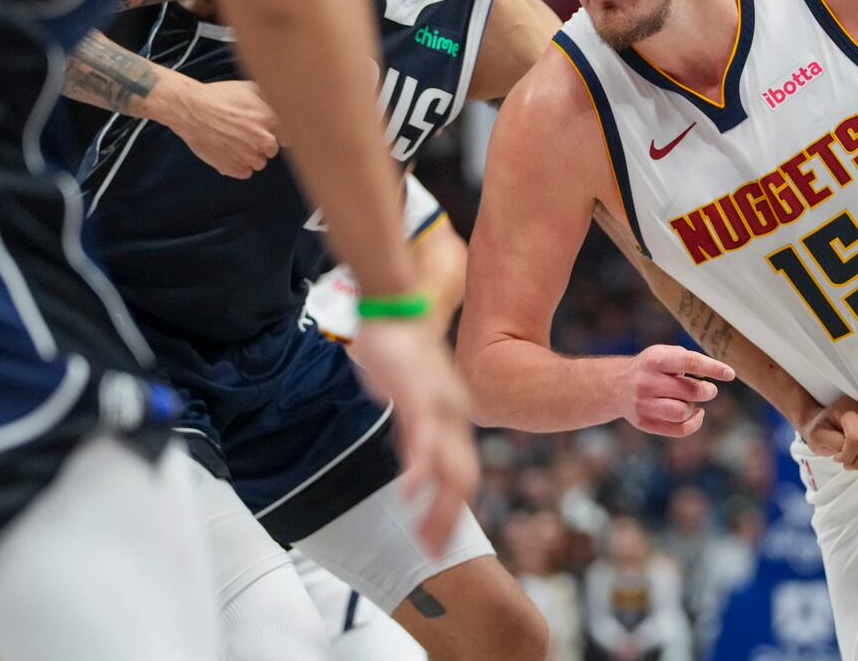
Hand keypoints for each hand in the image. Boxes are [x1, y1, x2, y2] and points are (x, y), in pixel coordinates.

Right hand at [171, 79, 280, 178]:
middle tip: (244, 133)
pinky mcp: (233, 168)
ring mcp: (249, 157)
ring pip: (259, 163)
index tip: (267, 130)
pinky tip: (227, 150)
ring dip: (250, 155)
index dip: (277, 133)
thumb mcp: (251, 89)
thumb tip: (286, 106)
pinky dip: (238, 165)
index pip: (288, 137)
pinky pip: (245, 172)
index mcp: (271, 121)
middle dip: (262, 143)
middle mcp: (264, 141)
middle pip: (272, 151)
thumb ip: (273, 100)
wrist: (191, 109)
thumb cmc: (221, 97)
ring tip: (233, 141)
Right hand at [349, 320, 479, 555]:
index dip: (451, 507)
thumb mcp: (410, 391)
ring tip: (428, 541)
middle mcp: (452, 413)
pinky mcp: (416, 393)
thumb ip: (414, 419)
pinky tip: (410, 495)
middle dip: (448, 520)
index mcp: (451, 414)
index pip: (459, 470)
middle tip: (433, 555)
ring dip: (439, 508)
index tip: (437, 540)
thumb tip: (411, 447)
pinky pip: (421, 437)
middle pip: (461, 477)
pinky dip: (419, 470)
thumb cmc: (400, 345)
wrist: (395, 301)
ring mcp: (438, 404)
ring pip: (448, 465)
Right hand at [616, 344, 734, 436]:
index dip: (713, 368)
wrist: (617, 386)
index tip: (730, 374)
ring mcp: (643, 404)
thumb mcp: (664, 353)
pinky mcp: (644, 422)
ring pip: (683, 412)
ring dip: (695, 407)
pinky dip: (694, 423)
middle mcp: (646, 382)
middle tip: (709, 389)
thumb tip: (717, 372)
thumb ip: (688, 359)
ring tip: (693, 401)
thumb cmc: (651, 368)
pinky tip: (696, 413)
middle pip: (690, 390)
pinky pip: (679, 430)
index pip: (690, 362)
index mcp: (654, 359)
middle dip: (707, 391)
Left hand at [801, 395, 857, 469]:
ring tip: (854, 462)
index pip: (856, 437)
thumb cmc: (820, 429)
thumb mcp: (817, 437)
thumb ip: (833, 443)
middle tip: (846, 463)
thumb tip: (850, 452)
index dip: (847, 454)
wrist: (823, 422)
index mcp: (846, 409)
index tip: (836, 458)